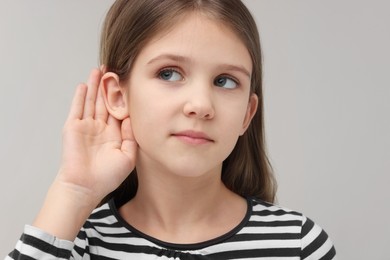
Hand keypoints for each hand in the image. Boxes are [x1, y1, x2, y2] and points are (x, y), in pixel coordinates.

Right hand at [57, 68, 136, 204]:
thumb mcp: (128, 156)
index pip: (119, 111)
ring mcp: (86, 127)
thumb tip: (133, 118)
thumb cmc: (107, 177)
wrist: (86, 187)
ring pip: (92, 101)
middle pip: (105, 102)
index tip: (129, 83)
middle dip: (109, 86)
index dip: (123, 97)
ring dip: (95, 86)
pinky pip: (77, 108)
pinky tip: (85, 85)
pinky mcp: (73, 127)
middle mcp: (100, 128)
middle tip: (114, 70)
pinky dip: (80, 97)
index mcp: (114, 135)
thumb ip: (131, 137)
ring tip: (100, 70)